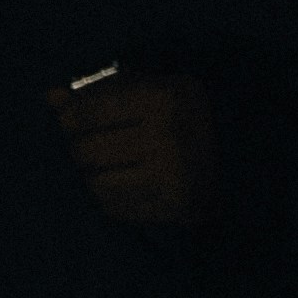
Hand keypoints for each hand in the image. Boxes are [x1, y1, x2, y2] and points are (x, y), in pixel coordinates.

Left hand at [51, 66, 219, 227]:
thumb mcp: (152, 88)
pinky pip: (116, 208)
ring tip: (109, 168)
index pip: (85, 114)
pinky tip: (127, 186)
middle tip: (88, 149)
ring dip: (93, 178)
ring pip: (95, 184)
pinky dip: (111, 199)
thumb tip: (49, 98)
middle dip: (78, 151)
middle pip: (85, 152)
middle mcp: (165, 136)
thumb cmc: (188, 114)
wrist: (247, 153)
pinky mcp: (174, 207)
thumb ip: (101, 92)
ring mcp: (171, 176)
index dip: (69, 120)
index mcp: (162, 98)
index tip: (70, 123)